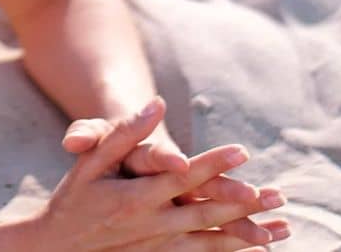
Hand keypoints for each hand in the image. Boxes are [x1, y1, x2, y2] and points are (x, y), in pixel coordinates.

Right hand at [30, 96, 288, 250]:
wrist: (58, 247)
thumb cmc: (75, 197)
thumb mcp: (92, 161)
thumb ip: (124, 133)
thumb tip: (156, 103)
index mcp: (135, 196)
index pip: (182, 177)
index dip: (212, 164)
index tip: (242, 151)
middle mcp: (151, 224)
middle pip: (205, 212)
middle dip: (243, 204)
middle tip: (275, 195)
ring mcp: (159, 245)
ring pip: (211, 240)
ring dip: (247, 234)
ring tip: (281, 229)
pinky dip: (231, 251)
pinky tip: (258, 247)